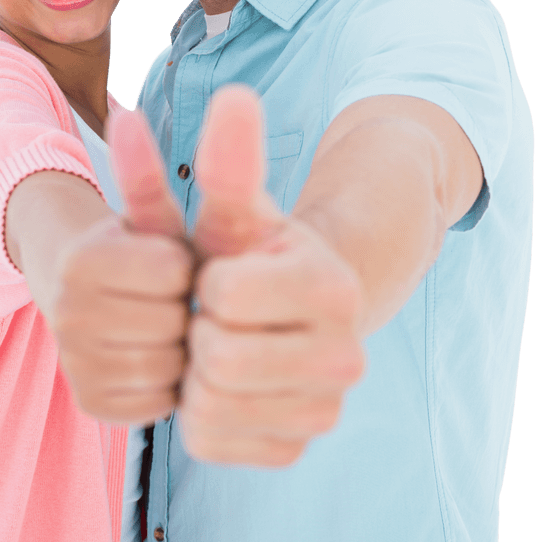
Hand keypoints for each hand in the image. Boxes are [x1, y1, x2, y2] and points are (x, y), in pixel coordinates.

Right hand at [46, 111, 193, 425]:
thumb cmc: (142, 247)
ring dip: (183, 347)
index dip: (187, 264)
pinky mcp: (91, 403)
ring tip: (171, 322)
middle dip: (186, 305)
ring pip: (168, 367)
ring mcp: (74, 364)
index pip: (173, 269)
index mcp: (80, 260)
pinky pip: (158, 401)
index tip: (176, 258)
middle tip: (176, 296)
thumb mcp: (153, 213)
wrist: (96, 296)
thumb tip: (124, 114)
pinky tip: (162, 354)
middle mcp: (65, 314)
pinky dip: (170, 381)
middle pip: (173, 322)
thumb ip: (146, 171)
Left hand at [179, 86, 364, 466]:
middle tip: (213, 317)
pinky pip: (213, 440)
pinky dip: (201, 414)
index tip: (220, 276)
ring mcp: (328, 409)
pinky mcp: (299, 447)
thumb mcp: (237, 209)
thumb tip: (233, 94)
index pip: (222, 294)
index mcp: (332, 285)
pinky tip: (220, 384)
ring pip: (212, 405)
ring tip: (217, 346)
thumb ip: (230, 161)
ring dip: (195, 374)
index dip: (203, 283)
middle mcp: (346, 354)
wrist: (285, 315)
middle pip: (218, 358)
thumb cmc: (251, 253)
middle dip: (198, 332)